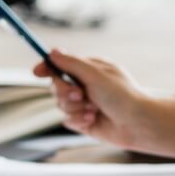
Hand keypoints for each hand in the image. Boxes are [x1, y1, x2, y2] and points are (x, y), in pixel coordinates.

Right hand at [32, 50, 152, 150]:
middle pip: (56, 86)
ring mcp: (85, 104)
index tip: (36, 72)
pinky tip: (94, 120)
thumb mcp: (95, 74)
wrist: (138, 124)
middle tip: (80, 94)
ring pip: (60, 105)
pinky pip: (68, 120)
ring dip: (74, 108)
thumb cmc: (122, 95)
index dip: (47, 67)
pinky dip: (79, 120)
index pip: (62, 65)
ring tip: (92, 109)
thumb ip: (71, 63)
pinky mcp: (84, 121)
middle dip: (65, 92)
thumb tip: (52, 51)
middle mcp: (86, 85)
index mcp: (89, 70)